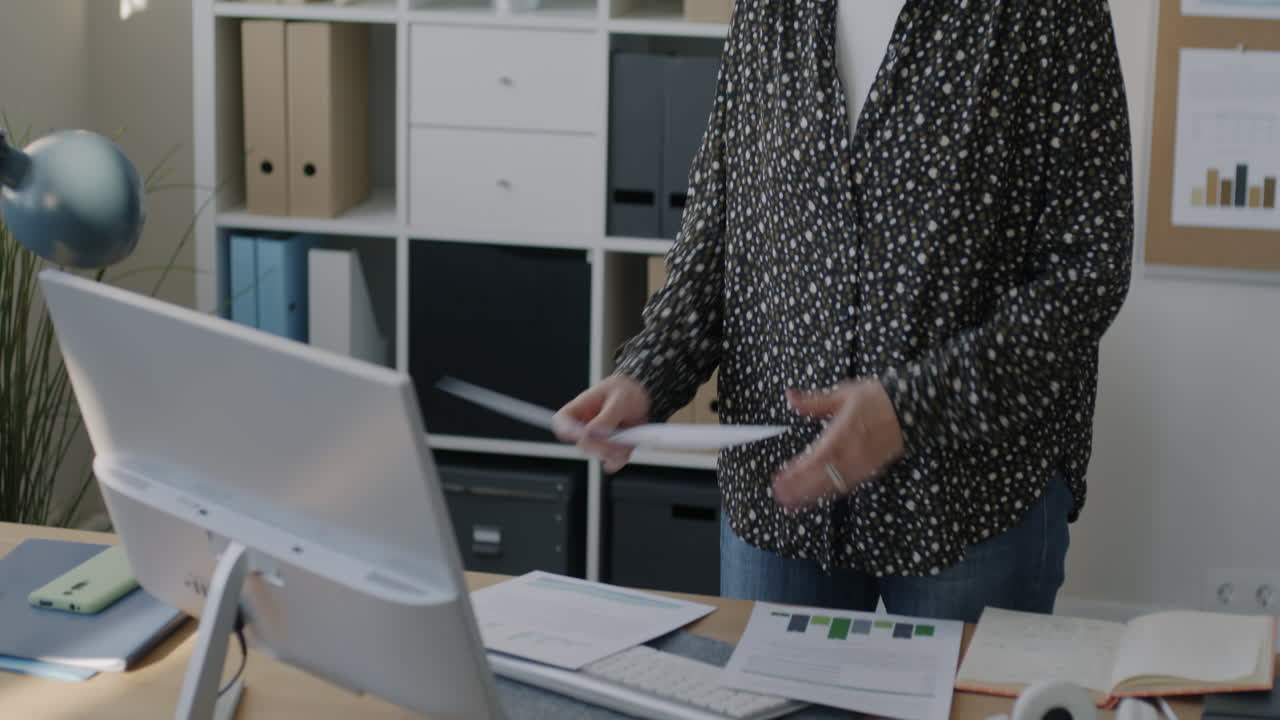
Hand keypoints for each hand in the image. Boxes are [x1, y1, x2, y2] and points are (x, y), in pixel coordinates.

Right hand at [555, 375, 650, 472]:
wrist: (644, 398)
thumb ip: (606, 417)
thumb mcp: (620, 400)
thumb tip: (591, 432)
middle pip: (582, 445)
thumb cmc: (627, 392)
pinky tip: (626, 448)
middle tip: (614, 438)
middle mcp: (587, 425)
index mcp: (582, 407)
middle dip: (599, 445)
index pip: (562, 421)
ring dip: (613, 451)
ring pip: (598, 455)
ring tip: (626, 437)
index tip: (581, 434)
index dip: (566, 430)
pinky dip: (620, 458)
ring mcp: (599, 438)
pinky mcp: (611, 448)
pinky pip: (611, 460)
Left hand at [771, 379, 903, 509]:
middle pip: (823, 477)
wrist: (908, 410)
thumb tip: (791, 397)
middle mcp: (853, 453)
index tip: (780, 478)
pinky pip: (846, 487)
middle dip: (800, 489)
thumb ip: (813, 402)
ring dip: (811, 496)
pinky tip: (813, 498)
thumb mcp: (843, 394)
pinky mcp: (868, 471)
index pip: (817, 457)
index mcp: (844, 433)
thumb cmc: (876, 401)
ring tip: (791, 504)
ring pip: (834, 486)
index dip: (798, 471)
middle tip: (780, 497)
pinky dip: (828, 495)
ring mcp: (862, 465)